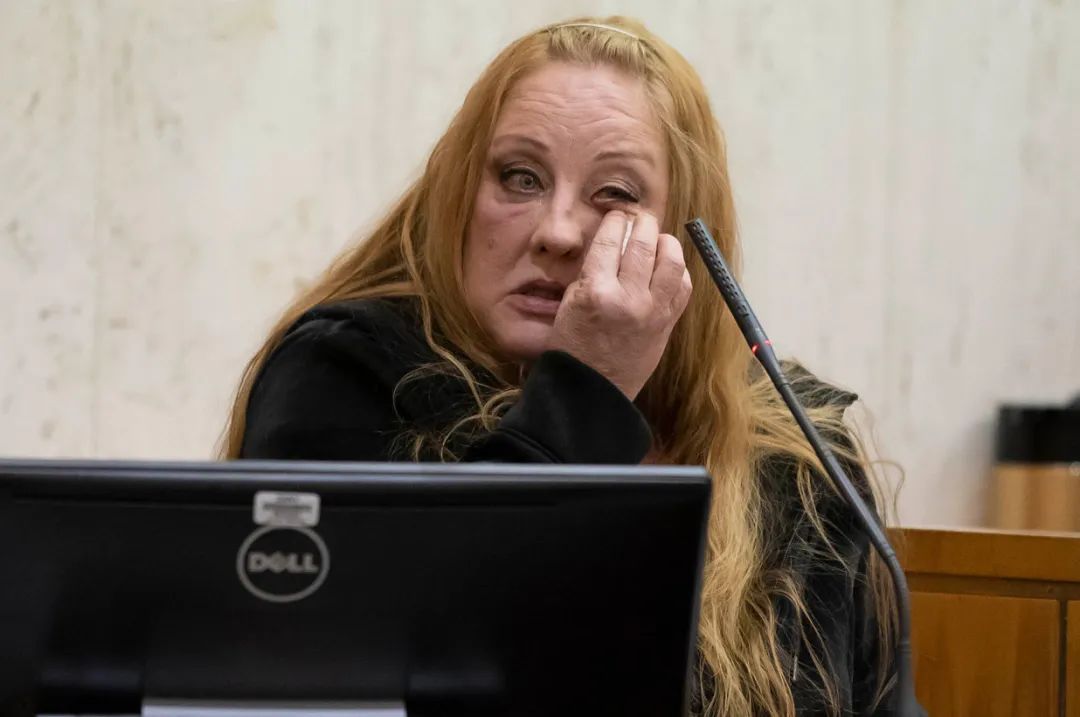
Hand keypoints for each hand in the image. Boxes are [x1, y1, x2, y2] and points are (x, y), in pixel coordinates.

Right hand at [547, 210, 692, 399]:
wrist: (593, 390)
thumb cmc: (573, 347)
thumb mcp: (570, 303)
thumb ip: (592, 271)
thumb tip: (614, 241)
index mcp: (596, 292)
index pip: (611, 240)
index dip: (616, 221)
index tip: (617, 215)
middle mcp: (629, 298)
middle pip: (644, 243)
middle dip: (643, 223)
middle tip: (639, 218)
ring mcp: (653, 312)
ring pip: (671, 261)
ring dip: (666, 242)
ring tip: (658, 238)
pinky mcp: (668, 324)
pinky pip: (683, 286)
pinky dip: (678, 270)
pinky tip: (668, 267)